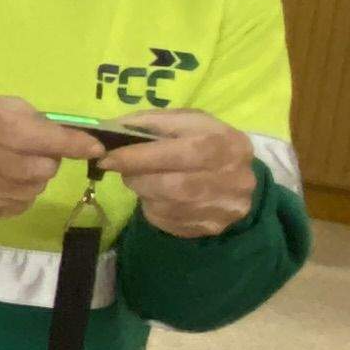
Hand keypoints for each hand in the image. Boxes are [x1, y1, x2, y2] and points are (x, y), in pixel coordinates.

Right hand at [0, 95, 99, 217]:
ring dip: (36, 176)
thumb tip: (71, 138)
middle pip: (42, 167)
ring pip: (35, 188)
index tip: (94, 147)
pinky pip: (21, 203)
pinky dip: (22, 191)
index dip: (71, 143)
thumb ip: (29, 118)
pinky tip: (6, 179)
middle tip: (35, 150)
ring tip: (16, 164)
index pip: (38, 136)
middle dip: (49, 158)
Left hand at [102, 109, 260, 239]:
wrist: (239, 176)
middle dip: (139, 177)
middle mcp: (234, 179)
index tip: (110, 157)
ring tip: (141, 180)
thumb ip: (152, 123)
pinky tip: (157, 197)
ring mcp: (225, 208)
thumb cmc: (205, 141)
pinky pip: (169, 222)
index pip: (181, 152)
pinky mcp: (212, 227)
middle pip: (174, 186)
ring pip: (168, 207)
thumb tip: (113, 131)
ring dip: (144, 193)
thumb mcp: (186, 122)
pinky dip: (154, 208)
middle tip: (124, 171)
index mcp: (227, 144)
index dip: (141, 157)